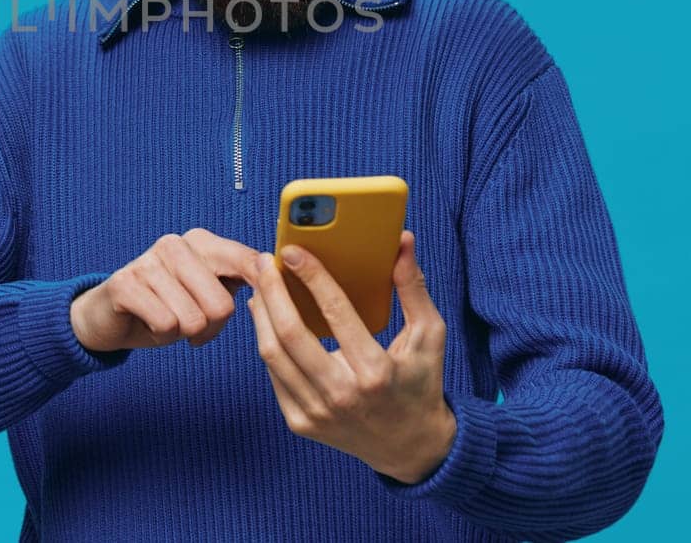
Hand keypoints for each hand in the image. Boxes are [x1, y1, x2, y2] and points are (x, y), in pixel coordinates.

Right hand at [72, 228, 259, 352]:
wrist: (109, 316)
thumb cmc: (167, 306)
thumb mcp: (206, 293)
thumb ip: (236, 283)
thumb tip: (272, 281)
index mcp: (201, 242)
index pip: (247, 262)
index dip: (264, 287)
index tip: (274, 300)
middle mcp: (176, 244)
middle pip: (222, 305)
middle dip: (210, 328)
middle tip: (192, 325)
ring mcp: (148, 261)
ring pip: (193, 320)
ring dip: (182, 332)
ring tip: (168, 320)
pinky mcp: (125, 283)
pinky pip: (166, 324)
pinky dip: (161, 334)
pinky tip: (149, 322)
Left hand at [248, 229, 456, 484]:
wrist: (410, 447)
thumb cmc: (420, 383)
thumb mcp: (429, 336)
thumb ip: (413, 287)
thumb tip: (402, 241)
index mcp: (375, 371)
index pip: (336, 313)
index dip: (312, 276)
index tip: (293, 251)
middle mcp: (342, 395)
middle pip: (290, 334)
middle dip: (272, 291)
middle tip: (264, 262)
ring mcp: (317, 413)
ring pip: (273, 355)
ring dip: (261, 315)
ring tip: (261, 286)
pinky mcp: (301, 423)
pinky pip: (274, 376)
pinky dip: (267, 343)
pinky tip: (267, 319)